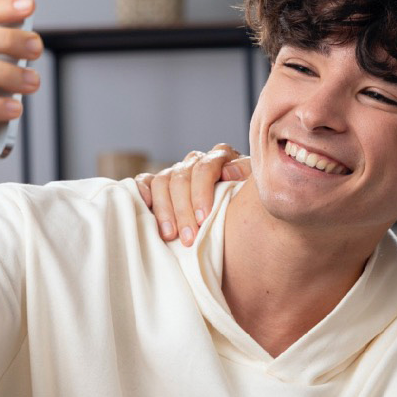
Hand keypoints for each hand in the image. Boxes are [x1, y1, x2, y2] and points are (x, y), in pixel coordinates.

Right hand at [134, 143, 250, 244]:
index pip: (205, 168)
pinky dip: (142, 193)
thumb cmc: (248, 207)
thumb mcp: (254, 192)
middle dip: (183, 210)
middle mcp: (196, 161)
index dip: (202, 193)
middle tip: (188, 238)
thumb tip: (228, 172)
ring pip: (162, 181)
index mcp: (221, 158)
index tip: (203, 219)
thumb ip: (246, 177)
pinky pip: (145, 182)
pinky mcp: (159, 184)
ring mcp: (177, 171)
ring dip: (164, 210)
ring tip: (170, 236)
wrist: (243, 222)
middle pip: (181, 178)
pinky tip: (145, 208)